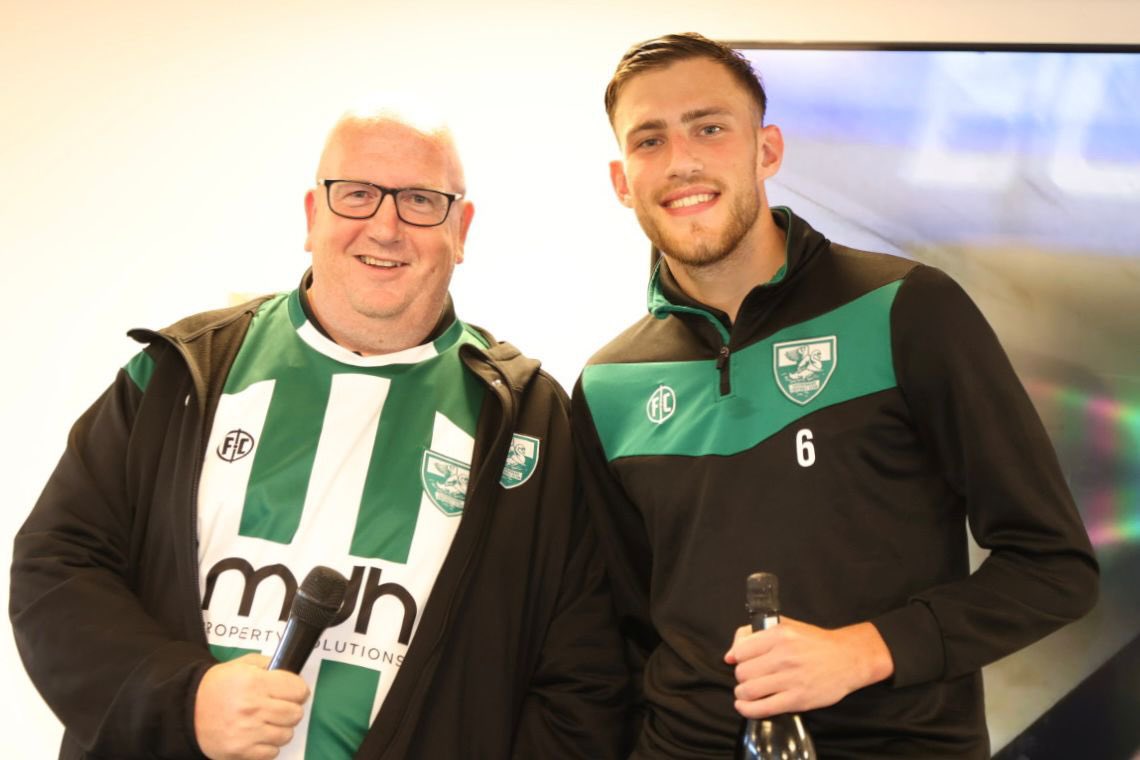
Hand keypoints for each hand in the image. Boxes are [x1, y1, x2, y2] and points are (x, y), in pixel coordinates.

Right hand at [194, 653, 309, 759]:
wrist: (187, 710)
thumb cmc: (218, 685)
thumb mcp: (242, 665)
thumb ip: (269, 665)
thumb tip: (291, 673)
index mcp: (255, 683)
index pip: (298, 690)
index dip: (297, 689)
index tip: (292, 691)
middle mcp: (253, 709)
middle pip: (295, 714)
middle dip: (290, 708)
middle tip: (279, 706)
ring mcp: (247, 733)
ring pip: (286, 735)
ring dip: (280, 728)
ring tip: (266, 721)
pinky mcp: (241, 753)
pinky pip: (272, 753)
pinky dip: (268, 745)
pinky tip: (257, 735)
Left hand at [723, 618, 893, 718]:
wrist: (849, 659)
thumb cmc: (816, 643)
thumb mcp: (787, 626)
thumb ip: (755, 634)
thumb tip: (729, 655)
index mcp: (779, 634)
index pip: (740, 650)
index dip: (737, 658)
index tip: (742, 662)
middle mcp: (783, 655)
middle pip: (742, 672)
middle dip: (741, 677)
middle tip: (749, 677)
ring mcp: (791, 678)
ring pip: (748, 690)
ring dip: (742, 693)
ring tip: (747, 692)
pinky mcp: (797, 699)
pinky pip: (763, 708)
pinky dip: (747, 709)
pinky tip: (745, 706)